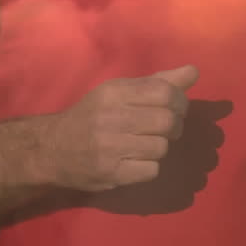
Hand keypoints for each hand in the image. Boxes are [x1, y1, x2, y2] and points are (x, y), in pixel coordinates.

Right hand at [44, 65, 197, 191]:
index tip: (175, 109)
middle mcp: (111, 116)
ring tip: (144, 145)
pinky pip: (152, 170)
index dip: (180, 102)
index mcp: (114, 92)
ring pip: (162, 147)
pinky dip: (149, 167)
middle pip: (168, 121)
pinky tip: (134, 161)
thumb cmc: (92, 116)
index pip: (165, 92)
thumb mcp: (118, 92)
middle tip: (164, 130)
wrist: (52, 149)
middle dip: (174, 127)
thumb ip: (157, 82)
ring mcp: (110, 146)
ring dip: (159, 148)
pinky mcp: (111, 172)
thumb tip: (194, 72)